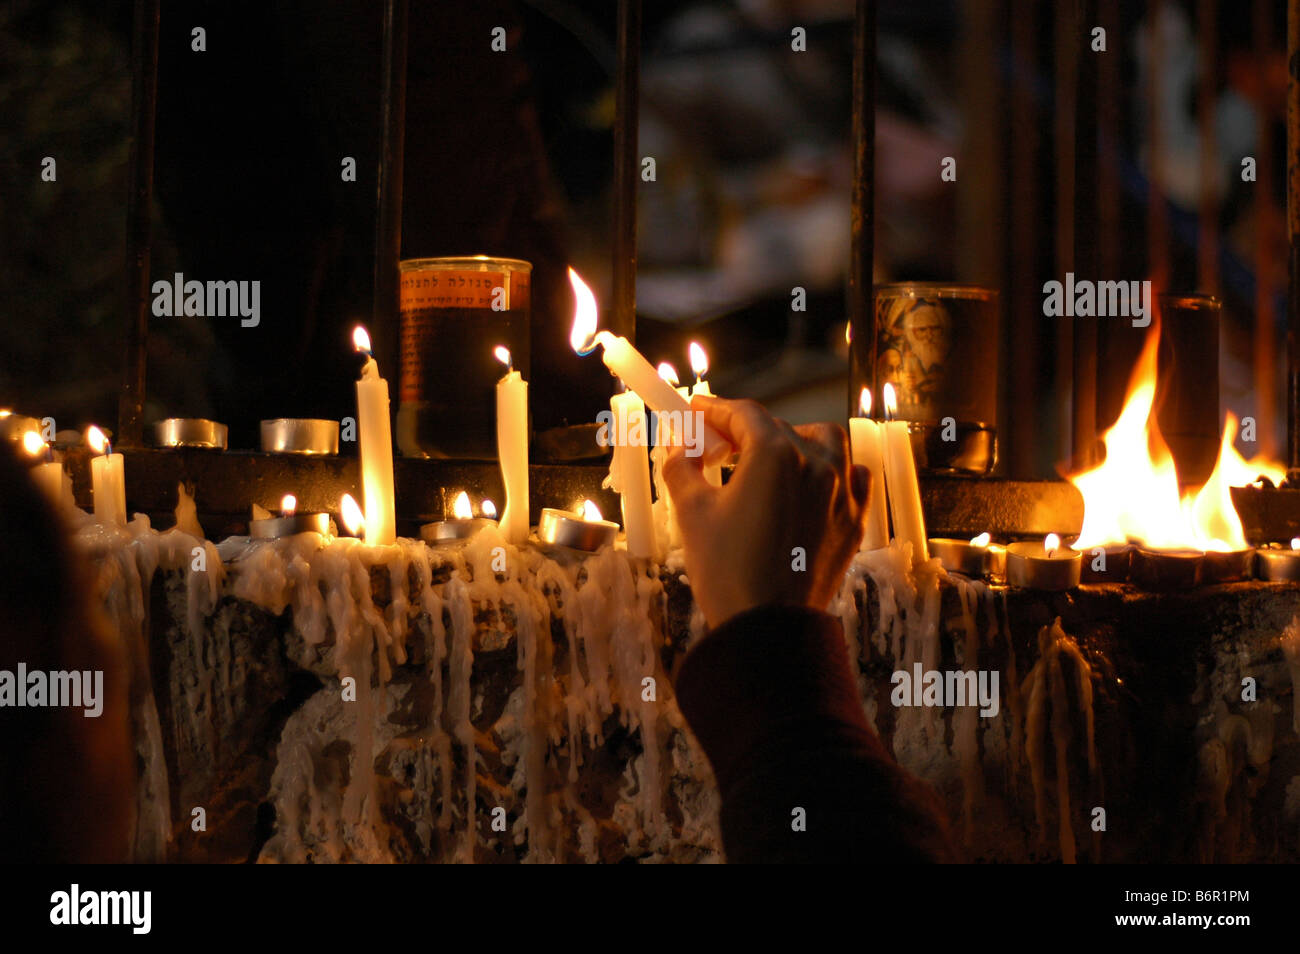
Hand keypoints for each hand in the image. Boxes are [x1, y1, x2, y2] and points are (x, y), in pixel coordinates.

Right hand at [663, 395, 870, 629]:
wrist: (769, 630)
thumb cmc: (727, 571)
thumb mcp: (691, 513)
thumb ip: (682, 469)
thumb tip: (681, 450)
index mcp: (776, 456)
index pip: (744, 415)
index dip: (715, 410)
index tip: (696, 411)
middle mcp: (817, 464)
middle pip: (779, 428)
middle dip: (746, 431)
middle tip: (719, 444)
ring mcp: (842, 492)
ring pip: (827, 442)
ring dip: (797, 440)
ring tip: (772, 459)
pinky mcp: (854, 521)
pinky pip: (853, 476)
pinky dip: (834, 470)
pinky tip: (813, 484)